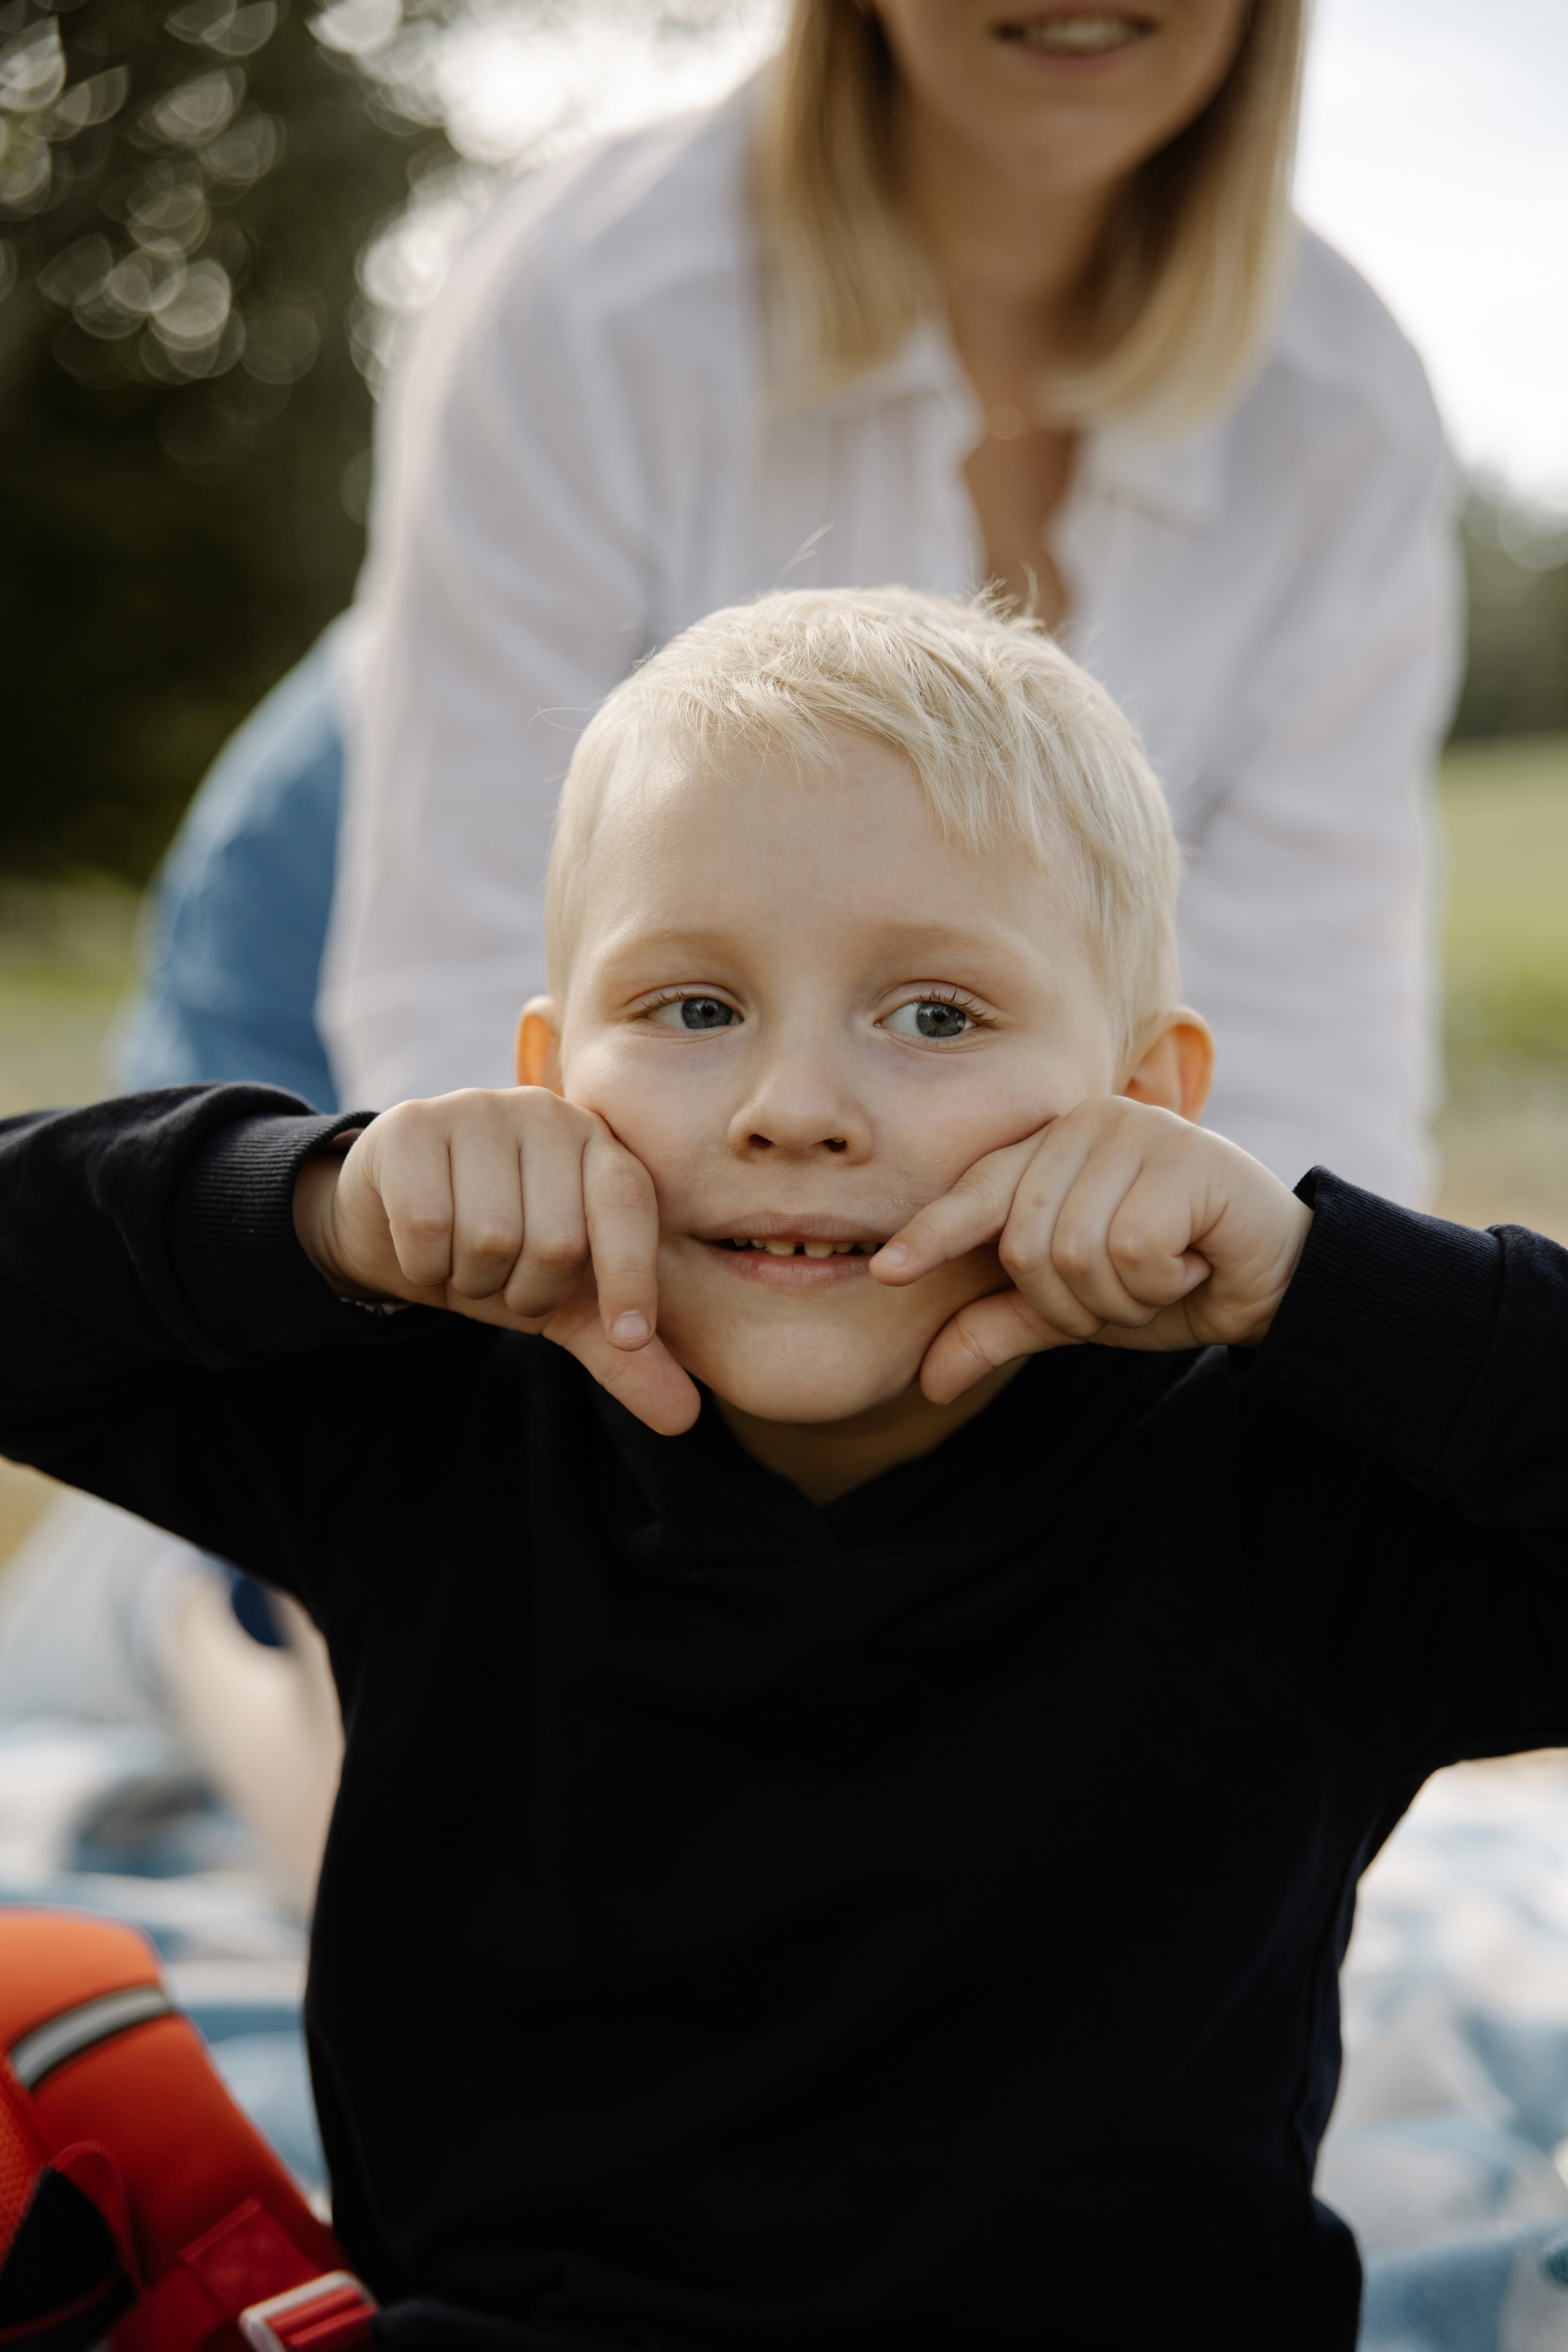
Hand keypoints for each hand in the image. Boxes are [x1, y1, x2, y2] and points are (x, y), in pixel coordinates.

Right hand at [292, 1090, 698, 1434]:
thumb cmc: (498, 1256)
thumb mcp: (563, 1304)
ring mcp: (475, 1109)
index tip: (629, 1337)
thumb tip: (684, 1418)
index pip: (628, 1204)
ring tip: (464, 1260)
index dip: (631, 1277)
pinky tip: (422, 1246)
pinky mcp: (410, 1124)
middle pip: (556, 1239)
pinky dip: (424, 1262)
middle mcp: (545, 1113)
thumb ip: (623, 1355)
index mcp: (597, 1146)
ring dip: (472, 1280)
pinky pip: (427, 1223)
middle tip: (504, 1280)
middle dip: (527, 1290)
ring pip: (490, 1237)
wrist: (392, 1222)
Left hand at [871, 1097, 1311, 1404]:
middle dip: (1072, 1301)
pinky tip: (1193, 1263)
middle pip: (1026, 1242)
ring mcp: (1139, 1131)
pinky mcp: (1187, 1156)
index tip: (886, 1272)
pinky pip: (1130, 1248)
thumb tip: (925, 1382)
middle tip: (1128, 1292)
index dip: (933, 1234)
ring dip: (1119, 1296)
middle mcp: (1089, 1123)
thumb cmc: (1166, 1282)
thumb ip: (1000, 1328)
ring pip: (1076, 1251)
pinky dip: (1158, 1281)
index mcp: (1052, 1147)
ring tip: (1163, 1275)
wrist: (1273, 1283)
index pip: (978, 1191)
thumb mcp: (1071, 1311)